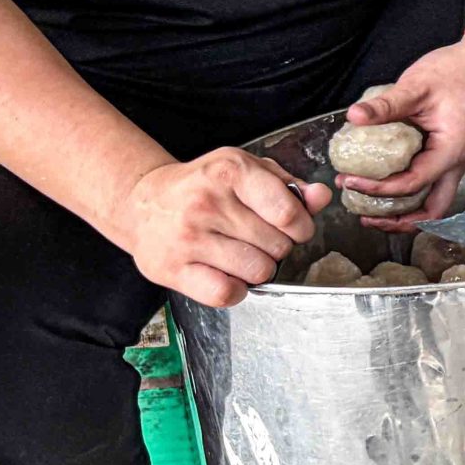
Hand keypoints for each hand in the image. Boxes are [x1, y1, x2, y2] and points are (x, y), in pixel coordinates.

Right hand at [118, 149, 329, 307]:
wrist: (143, 202)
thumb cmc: (205, 187)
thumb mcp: (248, 172)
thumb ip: (290, 187)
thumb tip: (320, 197)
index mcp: (230, 171)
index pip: (288, 213)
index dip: (300, 226)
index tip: (291, 226)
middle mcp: (206, 202)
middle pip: (278, 246)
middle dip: (277, 247)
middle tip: (255, 238)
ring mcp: (186, 237)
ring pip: (258, 272)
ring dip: (258, 269)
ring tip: (240, 253)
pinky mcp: (170, 268)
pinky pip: (227, 293)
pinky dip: (235, 289)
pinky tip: (226, 272)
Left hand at [332, 27, 464, 230]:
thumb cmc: (457, 72)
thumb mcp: (418, 86)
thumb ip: (387, 105)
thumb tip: (353, 116)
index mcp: (450, 151)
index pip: (412, 184)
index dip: (378, 189)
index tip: (350, 181)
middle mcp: (455, 163)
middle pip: (432, 211)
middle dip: (399, 220)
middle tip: (365, 217)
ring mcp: (454, 160)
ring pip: (434, 201)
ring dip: (406, 212)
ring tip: (373, 210)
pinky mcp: (449, 153)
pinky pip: (430, 184)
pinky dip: (409, 193)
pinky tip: (387, 182)